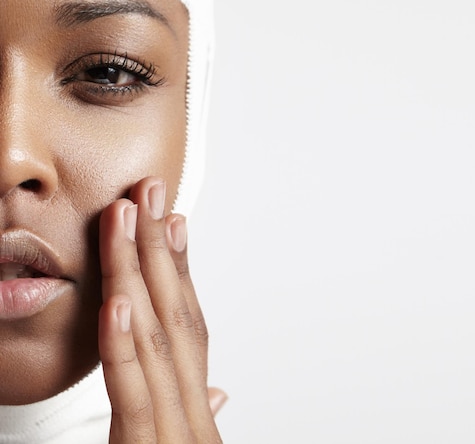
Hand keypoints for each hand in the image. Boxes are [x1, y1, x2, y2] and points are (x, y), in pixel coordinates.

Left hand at [98, 177, 223, 442]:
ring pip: (155, 339)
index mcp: (194, 408)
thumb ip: (199, 414)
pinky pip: (132, 391)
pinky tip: (116, 300)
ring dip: (139, 272)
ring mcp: (174, 431)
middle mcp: (191, 411)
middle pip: (176, 316)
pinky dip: (123, 344)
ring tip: (128, 219)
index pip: (190, 326)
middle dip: (160, 248)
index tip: (172, 223)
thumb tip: (217, 393)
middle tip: (150, 194)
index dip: (182, 270)